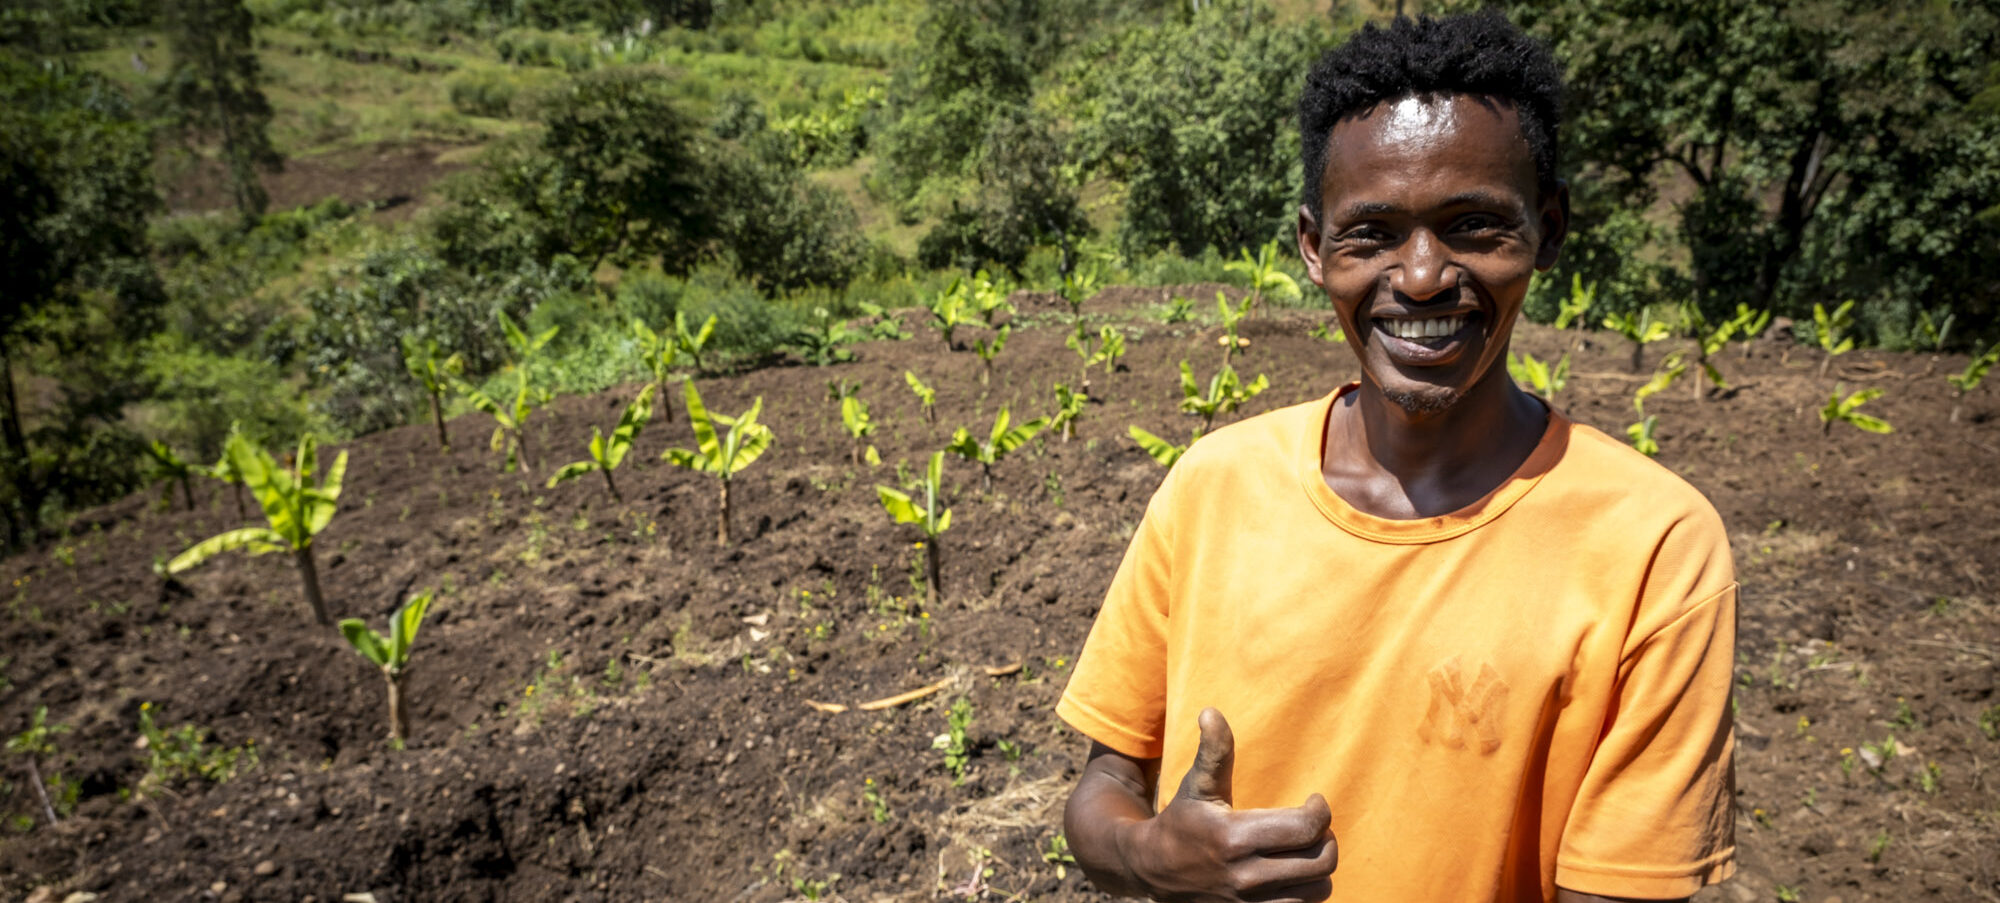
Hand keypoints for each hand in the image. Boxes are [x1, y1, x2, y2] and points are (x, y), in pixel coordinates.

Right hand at [1122, 708, 1337, 902]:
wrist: (1155, 871)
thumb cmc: (1182, 820)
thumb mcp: (1196, 785)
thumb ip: (1213, 751)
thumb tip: (1211, 711)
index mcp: (1235, 837)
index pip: (1306, 828)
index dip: (1321, 810)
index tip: (1314, 800)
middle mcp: (1246, 875)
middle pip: (1320, 860)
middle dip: (1326, 837)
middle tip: (1313, 825)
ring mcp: (1251, 902)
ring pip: (1319, 888)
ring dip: (1320, 866)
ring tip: (1306, 848)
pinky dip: (1309, 889)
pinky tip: (1296, 871)